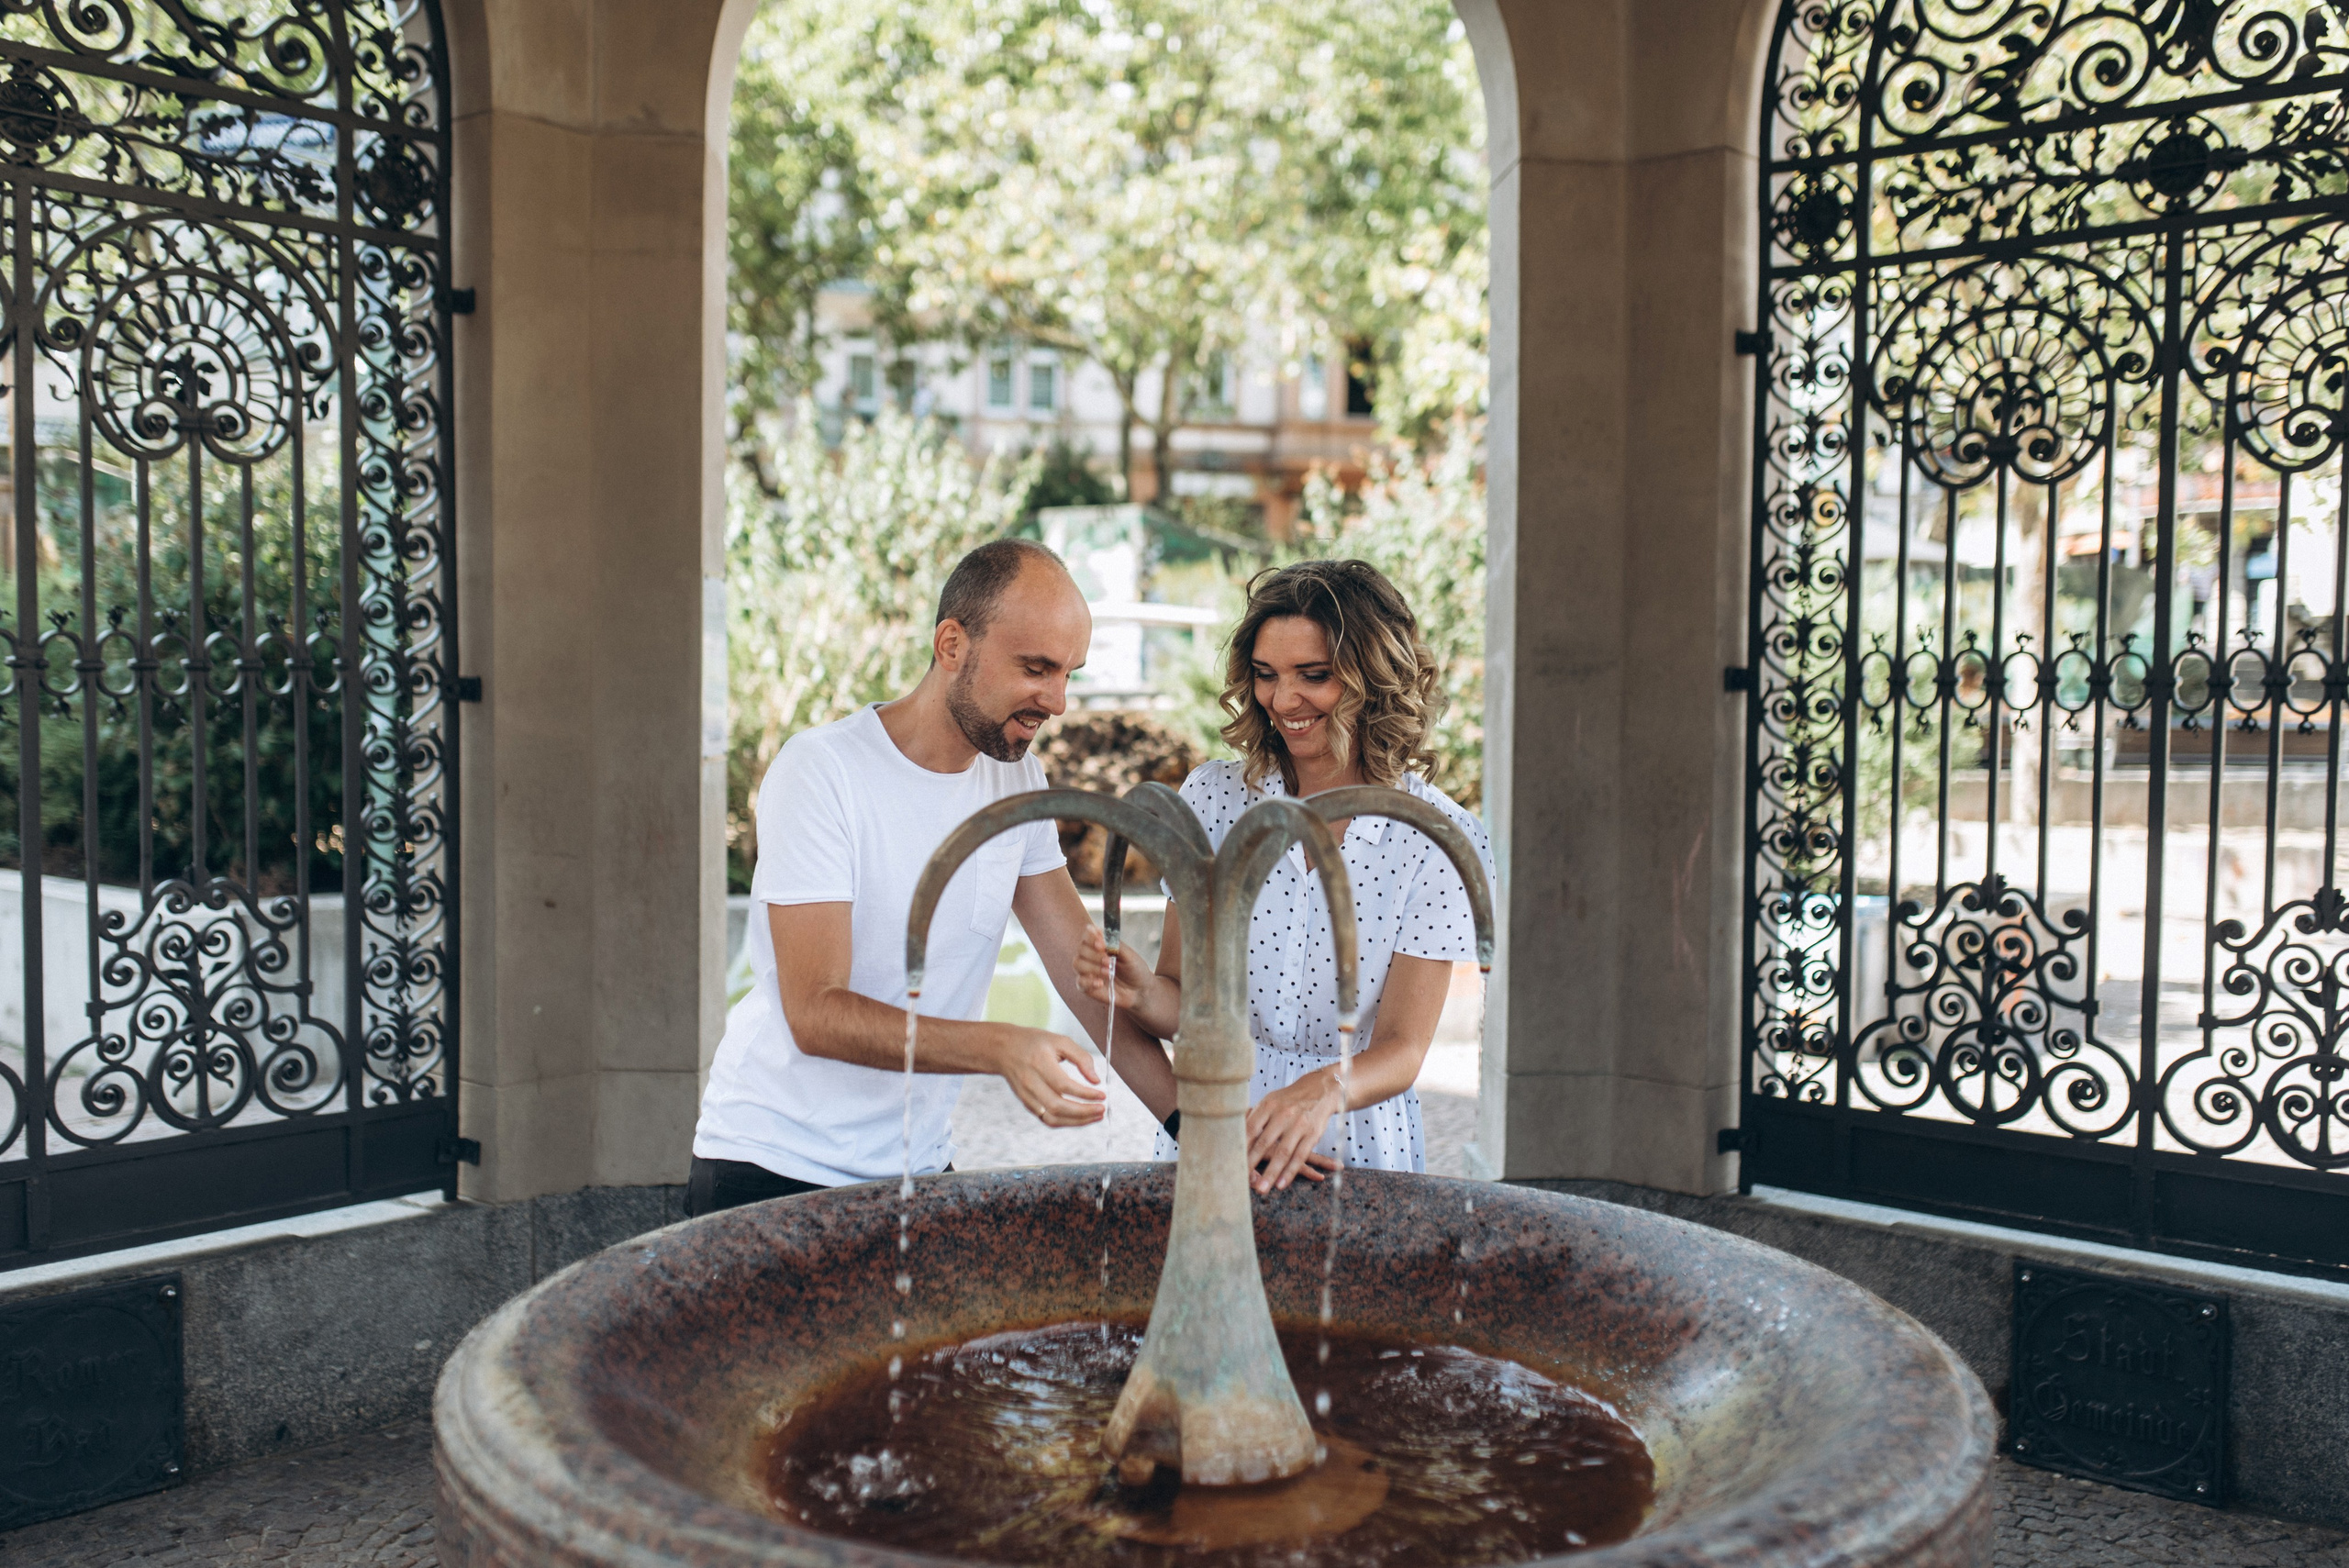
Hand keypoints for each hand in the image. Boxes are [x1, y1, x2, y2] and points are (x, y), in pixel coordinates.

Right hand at [994, 1028, 1108, 1127]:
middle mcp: (1030, 1082)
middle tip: (1101, 1109)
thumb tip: (1096, 1080)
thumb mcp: (1060, 1041)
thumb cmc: (1035, 1042)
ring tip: (1095, 1116)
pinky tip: (1080, 1116)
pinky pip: (1047, 1119)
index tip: (1102, 1095)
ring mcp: (1026, 1096)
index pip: (1064, 1085)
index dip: (1085, 1093)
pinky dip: (1066, 1121)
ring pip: (1052, 1118)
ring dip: (1076, 1122)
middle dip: (1083, 1112)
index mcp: (1039, 1062)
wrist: (1004, 1049)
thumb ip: (1081, 1058)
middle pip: (1058, 1106)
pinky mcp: (1026, 1104)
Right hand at [1074, 925, 1149, 1010]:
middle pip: (1080, 949)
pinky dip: (1089, 982)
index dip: (1091, 938)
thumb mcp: (1129, 955)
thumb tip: (1098, 931)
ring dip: (1092, 967)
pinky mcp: (1087, 987)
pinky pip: (1080, 982)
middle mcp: (1090, 956)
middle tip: (1109, 961)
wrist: (1140, 990)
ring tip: (1108, 972)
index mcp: (1100, 945)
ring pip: (1077, 964)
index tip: (1102, 944)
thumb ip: (1113, 944)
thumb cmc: (1134, 969)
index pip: (1087, 936)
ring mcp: (1087, 972)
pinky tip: (1100, 983)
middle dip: (1094, 955)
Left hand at [1245, 1071, 1346, 1191]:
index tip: (1231, 1163)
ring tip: (1262, 1189)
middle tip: (1241, 1181)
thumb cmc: (1289, 1099)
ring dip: (1271, 1173)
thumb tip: (1235, 1135)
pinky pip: (1300, 1156)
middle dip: (1252, 1164)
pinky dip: (1290, 1172)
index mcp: (1268, 1105)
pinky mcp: (1312, 1134)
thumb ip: (1254, 1118)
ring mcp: (1299, 1125)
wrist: (1320, 1089)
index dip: (1241, 1147)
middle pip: (1264, 1143)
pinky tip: (1281, 1185)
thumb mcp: (1270, 1101)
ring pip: (1283, 1153)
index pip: (1250, 1129)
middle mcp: (1283, 1114)